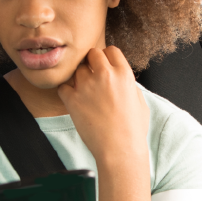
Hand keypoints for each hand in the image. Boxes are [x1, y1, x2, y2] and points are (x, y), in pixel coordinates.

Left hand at [57, 46, 148, 167]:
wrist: (119, 150)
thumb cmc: (133, 129)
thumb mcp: (139, 100)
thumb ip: (127, 83)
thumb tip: (119, 76)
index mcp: (124, 74)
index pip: (110, 50)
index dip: (106, 57)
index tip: (104, 66)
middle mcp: (104, 76)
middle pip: (91, 54)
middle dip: (91, 62)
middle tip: (92, 76)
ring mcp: (86, 86)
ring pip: (77, 70)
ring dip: (79, 77)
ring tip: (84, 92)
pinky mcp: (72, 99)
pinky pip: (63, 86)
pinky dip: (66, 91)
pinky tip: (73, 99)